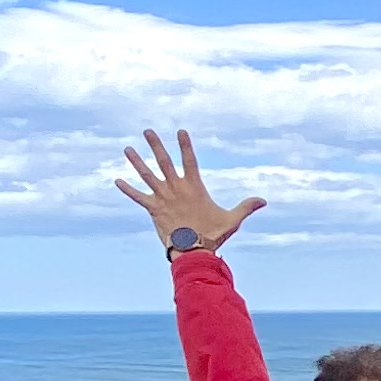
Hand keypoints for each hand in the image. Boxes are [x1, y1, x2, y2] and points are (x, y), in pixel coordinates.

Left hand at [115, 125, 265, 256]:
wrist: (193, 250)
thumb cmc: (212, 235)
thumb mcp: (232, 219)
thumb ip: (246, 207)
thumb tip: (264, 200)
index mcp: (194, 186)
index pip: (189, 160)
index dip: (185, 144)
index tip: (180, 130)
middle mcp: (176, 187)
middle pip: (164, 161)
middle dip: (155, 145)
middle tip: (147, 130)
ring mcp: (163, 197)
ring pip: (147, 175)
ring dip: (136, 161)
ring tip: (127, 148)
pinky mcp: (153, 209)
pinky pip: (137, 197)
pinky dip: (127, 189)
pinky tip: (116, 180)